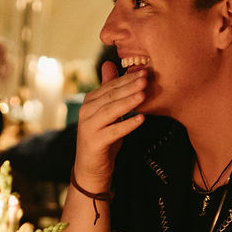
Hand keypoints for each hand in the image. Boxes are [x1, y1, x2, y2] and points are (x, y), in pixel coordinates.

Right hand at [73, 59, 148, 190]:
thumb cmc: (103, 137)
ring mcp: (88, 127)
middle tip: (146, 78)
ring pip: (110, 111)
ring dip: (128, 102)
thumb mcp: (107, 111)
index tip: (145, 71)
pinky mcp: (94, 142)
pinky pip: (113, 132)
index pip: (110, 86)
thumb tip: (109, 63)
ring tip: (143, 95)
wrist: (91, 167)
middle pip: (110, 96)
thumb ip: (108, 89)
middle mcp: (86, 112)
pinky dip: (127, 125)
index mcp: (90, 101)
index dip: (127, 78)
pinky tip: (141, 119)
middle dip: (129, 86)